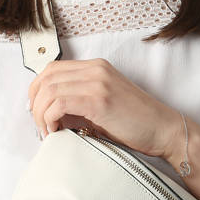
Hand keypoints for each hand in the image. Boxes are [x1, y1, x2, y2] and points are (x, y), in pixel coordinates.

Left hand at [27, 58, 181, 157]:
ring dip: (41, 114)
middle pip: (46, 77)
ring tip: (48, 132)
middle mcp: (96, 69)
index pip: (52, 69)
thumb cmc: (138, 124)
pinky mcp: (99, 99)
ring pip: (49, 90)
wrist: (164, 130)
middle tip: (39, 125)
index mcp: (97, 68)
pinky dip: (50, 119)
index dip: (37, 90)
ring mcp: (98, 82)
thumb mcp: (104, 107)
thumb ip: (79, 104)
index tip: (36, 111)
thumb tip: (52, 115)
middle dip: (35, 103)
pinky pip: (59, 103)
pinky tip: (56, 132)